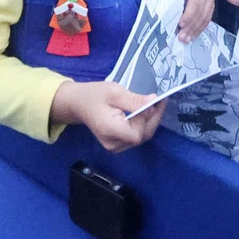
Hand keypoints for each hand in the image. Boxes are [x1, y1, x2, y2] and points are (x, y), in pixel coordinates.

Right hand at [50, 81, 165, 152]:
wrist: (77, 103)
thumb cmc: (93, 95)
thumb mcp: (114, 92)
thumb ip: (134, 99)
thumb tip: (154, 101)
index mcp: (110, 130)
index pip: (137, 133)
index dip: (148, 118)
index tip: (155, 101)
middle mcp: (113, 143)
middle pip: (142, 136)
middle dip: (153, 118)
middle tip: (160, 101)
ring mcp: (115, 146)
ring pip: (141, 138)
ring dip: (150, 121)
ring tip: (155, 105)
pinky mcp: (117, 144)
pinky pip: (135, 137)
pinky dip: (143, 125)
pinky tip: (145, 112)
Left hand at [173, 0, 215, 42]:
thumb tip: (163, 14)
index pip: (194, 1)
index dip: (188, 14)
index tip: (180, 25)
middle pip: (200, 11)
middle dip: (191, 26)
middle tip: (182, 37)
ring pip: (204, 17)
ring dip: (195, 30)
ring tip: (186, 39)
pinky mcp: (211, 7)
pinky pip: (207, 20)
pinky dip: (199, 29)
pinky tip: (192, 36)